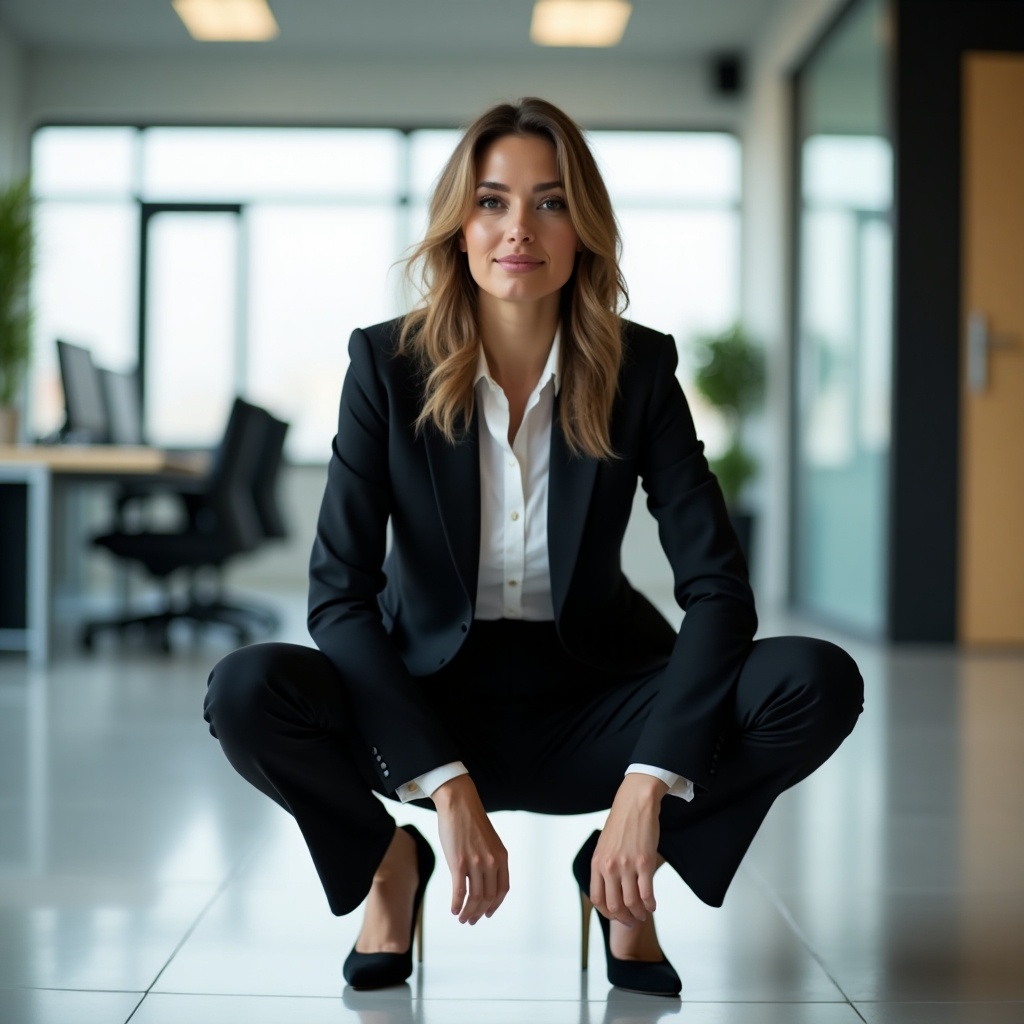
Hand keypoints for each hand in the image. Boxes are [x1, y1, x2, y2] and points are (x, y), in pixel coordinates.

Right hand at [432, 774, 508, 924]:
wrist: (459, 803)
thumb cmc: (471, 821)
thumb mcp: (489, 841)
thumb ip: (491, 859)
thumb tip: (486, 880)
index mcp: (501, 857)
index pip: (502, 890)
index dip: (495, 905)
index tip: (487, 913)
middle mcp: (491, 862)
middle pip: (487, 897)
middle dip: (479, 913)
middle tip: (471, 920)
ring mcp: (475, 863)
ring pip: (474, 898)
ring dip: (468, 913)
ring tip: (462, 918)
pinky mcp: (458, 863)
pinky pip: (459, 891)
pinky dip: (457, 904)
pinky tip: (454, 910)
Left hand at [591, 773, 667, 928]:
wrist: (635, 803)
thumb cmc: (621, 823)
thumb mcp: (604, 846)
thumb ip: (604, 867)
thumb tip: (609, 889)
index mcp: (597, 863)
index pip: (597, 900)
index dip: (607, 913)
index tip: (616, 916)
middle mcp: (609, 867)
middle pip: (614, 906)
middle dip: (624, 918)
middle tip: (633, 920)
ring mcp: (627, 866)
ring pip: (632, 903)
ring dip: (639, 914)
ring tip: (644, 913)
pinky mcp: (644, 863)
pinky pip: (647, 894)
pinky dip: (650, 905)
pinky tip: (653, 905)